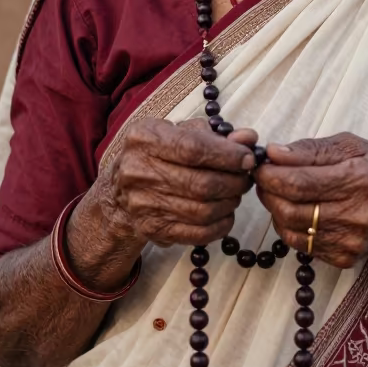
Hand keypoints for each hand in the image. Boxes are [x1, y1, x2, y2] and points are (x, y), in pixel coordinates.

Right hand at [86, 118, 258, 250]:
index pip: (193, 148)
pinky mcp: (153, 229)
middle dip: (234, 182)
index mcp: (145, 139)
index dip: (227, 155)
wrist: (119, 191)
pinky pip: (198, 233)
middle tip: (246, 178)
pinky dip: (221, 225)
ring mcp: (143, 204)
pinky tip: (226, 213)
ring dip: (230, 203)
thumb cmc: (157, 154)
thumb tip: (249, 139)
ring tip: (236, 193)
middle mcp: (139, 171)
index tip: (248, 158)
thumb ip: (216, 134)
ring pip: (203, 210)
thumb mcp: (179, 133)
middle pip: (201, 183)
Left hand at [255, 133, 367, 270]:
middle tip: (264, 177)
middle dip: (266, 191)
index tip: (260, 164)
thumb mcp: (354, 147)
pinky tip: (298, 211)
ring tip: (280, 192)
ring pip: (290, 228)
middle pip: (289, 208)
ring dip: (274, 208)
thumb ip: (311, 149)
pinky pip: (301, 244)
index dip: (269, 173)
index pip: (297, 181)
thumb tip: (274, 152)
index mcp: (360, 178)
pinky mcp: (344, 258)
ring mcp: (350, 241)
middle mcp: (356, 214)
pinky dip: (290, 226)